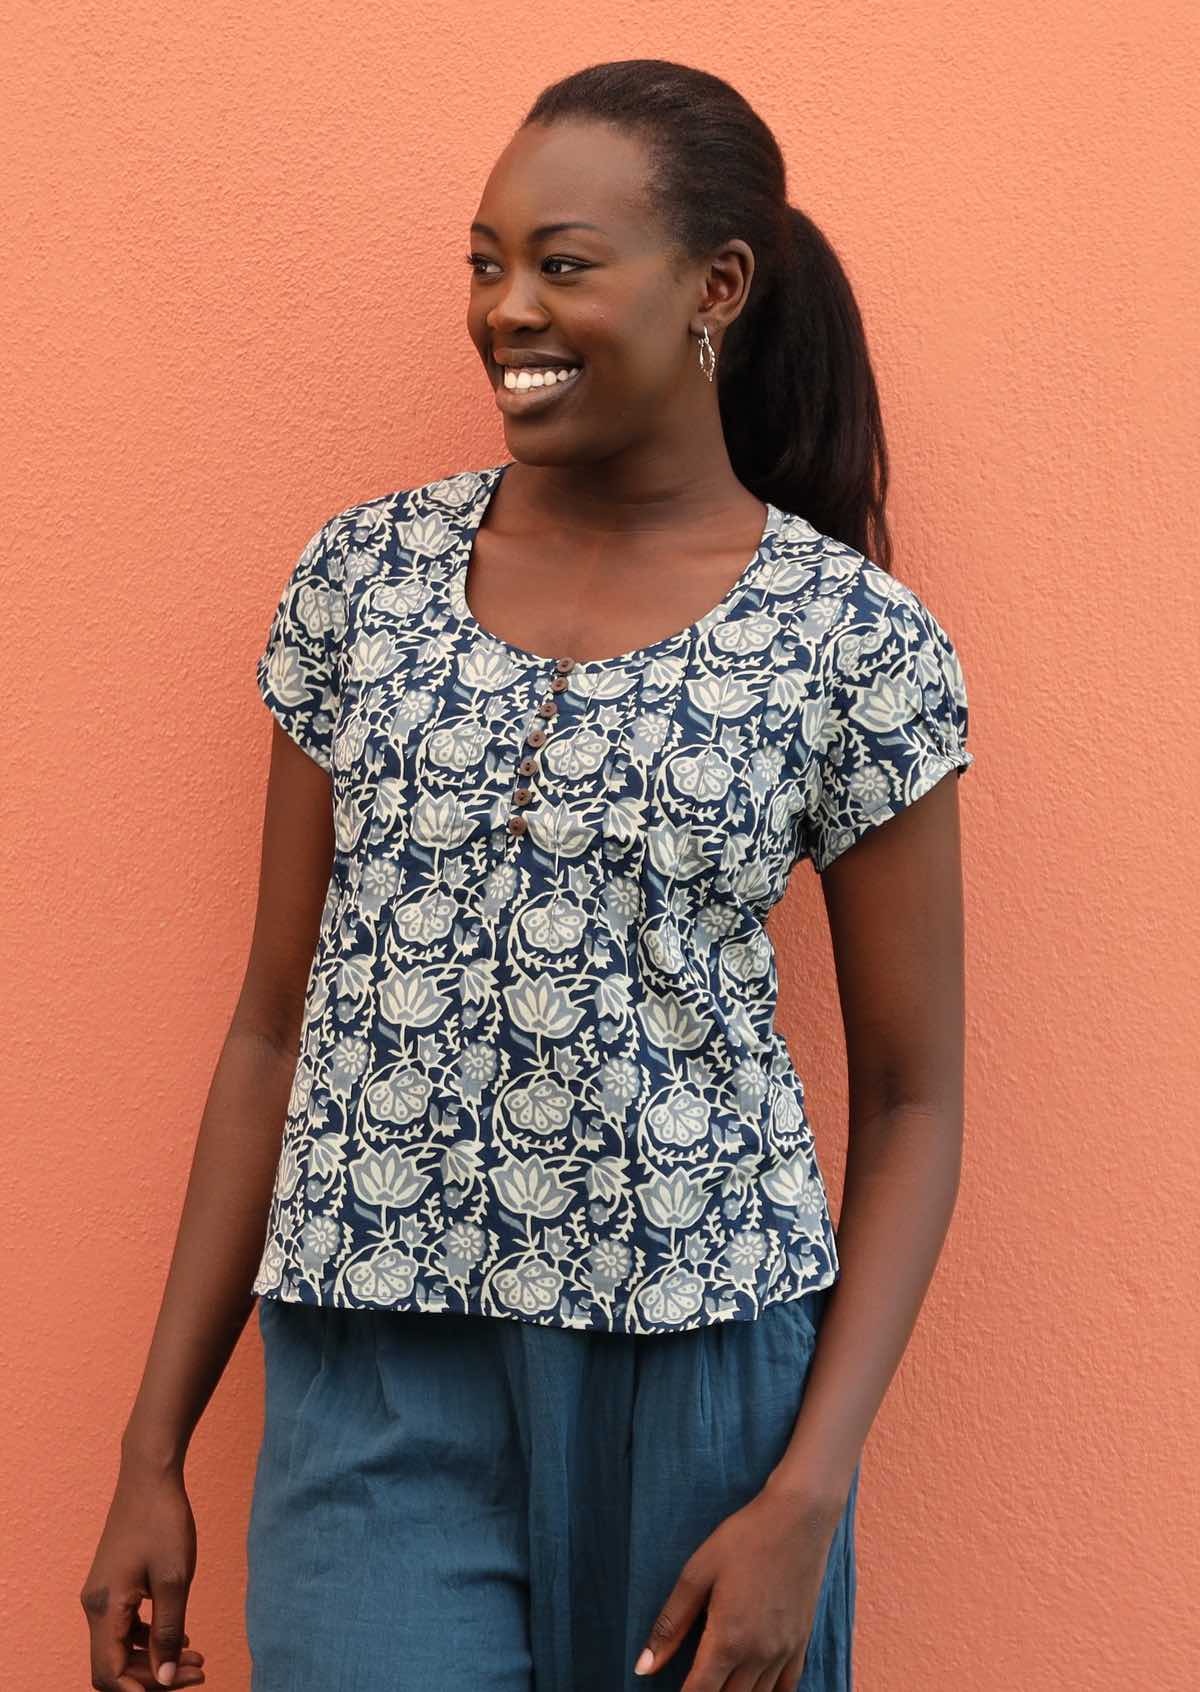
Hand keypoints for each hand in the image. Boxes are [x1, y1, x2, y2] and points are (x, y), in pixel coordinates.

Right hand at [80, 1456, 206, 1689]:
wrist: (150, 1475)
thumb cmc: (163, 1521)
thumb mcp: (175, 1580)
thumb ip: (169, 1632)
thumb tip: (168, 1678)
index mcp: (105, 1608)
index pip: (110, 1674)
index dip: (141, 1690)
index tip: (181, 1686)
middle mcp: (95, 1606)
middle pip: (114, 1665)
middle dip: (154, 1677)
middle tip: (199, 1671)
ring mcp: (102, 1594)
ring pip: (119, 1647)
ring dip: (154, 1658)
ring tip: (196, 1655)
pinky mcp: (112, 1584)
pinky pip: (123, 1626)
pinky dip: (148, 1637)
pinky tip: (180, 1632)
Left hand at [632, 1485, 844, 1690]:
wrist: (799, 1518)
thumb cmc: (744, 1539)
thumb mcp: (698, 1573)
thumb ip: (671, 1624)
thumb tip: (643, 1667)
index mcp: (728, 1639)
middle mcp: (759, 1655)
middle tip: (693, 1683)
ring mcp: (784, 1652)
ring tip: (717, 1684)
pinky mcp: (802, 1643)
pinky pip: (786, 1689)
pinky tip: (752, 1686)